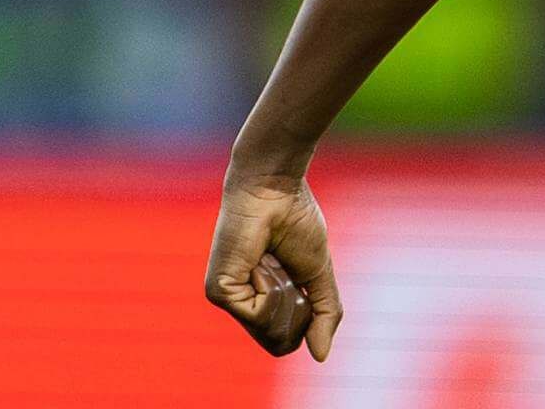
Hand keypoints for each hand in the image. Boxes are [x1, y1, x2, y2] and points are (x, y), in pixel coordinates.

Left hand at [204, 167, 343, 361]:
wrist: (276, 188)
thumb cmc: (296, 220)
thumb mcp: (319, 274)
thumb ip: (324, 313)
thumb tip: (321, 356)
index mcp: (265, 300)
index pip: (287, 340)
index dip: (306, 317)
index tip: (301, 278)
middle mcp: (243, 304)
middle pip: (281, 343)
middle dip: (297, 308)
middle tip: (287, 269)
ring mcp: (229, 299)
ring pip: (271, 331)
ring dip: (285, 293)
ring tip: (272, 260)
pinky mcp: (219, 292)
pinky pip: (258, 314)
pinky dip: (271, 286)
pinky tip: (260, 260)